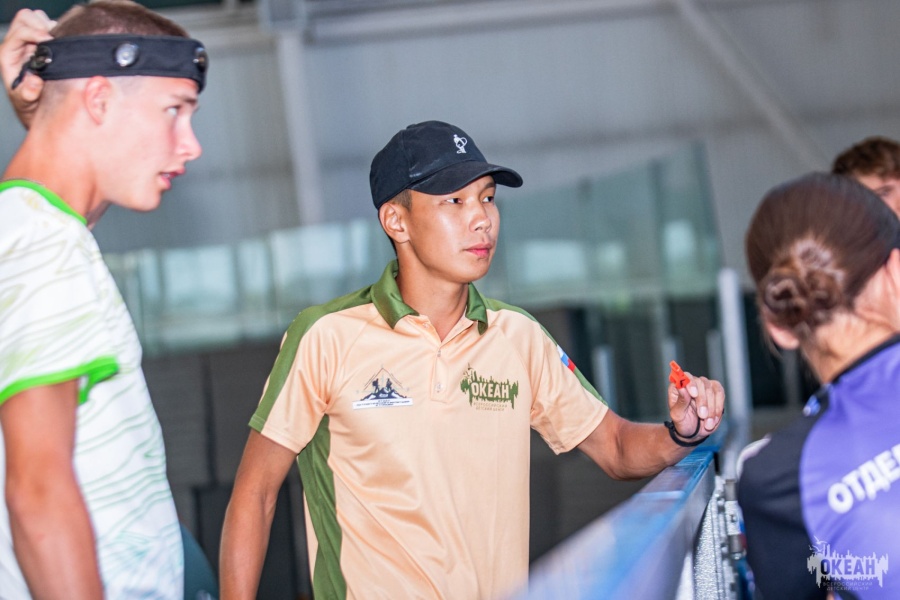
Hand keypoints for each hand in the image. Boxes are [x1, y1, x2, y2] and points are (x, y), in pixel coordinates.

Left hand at [0, 9, 54, 128]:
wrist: (35, 106)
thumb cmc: (29, 103)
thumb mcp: (26, 101)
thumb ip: (28, 93)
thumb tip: (34, 81)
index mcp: (9, 54)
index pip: (20, 32)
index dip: (35, 33)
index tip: (50, 41)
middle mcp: (17, 44)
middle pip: (25, 18)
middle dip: (41, 25)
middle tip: (55, 39)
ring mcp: (30, 41)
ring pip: (36, 17)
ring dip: (49, 26)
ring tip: (59, 41)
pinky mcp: (43, 42)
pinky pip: (48, 24)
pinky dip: (57, 29)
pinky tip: (64, 44)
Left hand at [667, 370, 723, 439]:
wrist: (694, 431)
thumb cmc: (682, 421)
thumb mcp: (678, 415)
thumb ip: (680, 401)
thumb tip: (681, 386)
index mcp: (678, 386)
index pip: (684, 377)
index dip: (690, 383)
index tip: (693, 394)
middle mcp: (691, 383)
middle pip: (700, 383)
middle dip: (703, 401)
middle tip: (702, 416)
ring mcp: (704, 386)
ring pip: (712, 390)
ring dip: (711, 408)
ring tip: (707, 423)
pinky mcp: (716, 391)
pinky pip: (720, 394)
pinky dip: (718, 407)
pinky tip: (714, 419)